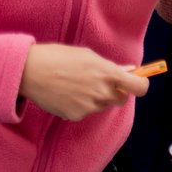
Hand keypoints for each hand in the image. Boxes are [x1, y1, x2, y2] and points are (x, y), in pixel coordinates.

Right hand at [18, 43, 149, 120]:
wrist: (31, 71)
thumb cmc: (59, 57)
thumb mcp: (89, 55)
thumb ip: (110, 66)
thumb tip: (129, 71)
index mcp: (108, 73)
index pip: (139, 87)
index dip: (140, 85)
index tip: (135, 82)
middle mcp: (102, 92)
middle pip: (121, 99)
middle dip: (115, 92)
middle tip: (100, 82)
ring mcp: (89, 106)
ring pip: (102, 105)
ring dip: (96, 98)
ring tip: (77, 84)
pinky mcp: (76, 116)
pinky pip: (85, 111)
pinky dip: (80, 105)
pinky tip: (67, 93)